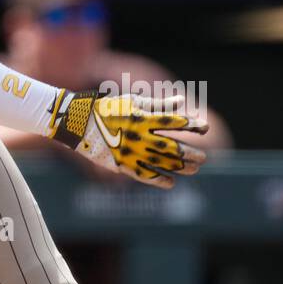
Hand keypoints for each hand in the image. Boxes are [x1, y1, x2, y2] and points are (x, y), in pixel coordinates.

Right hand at [46, 90, 208, 188]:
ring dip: (181, 168)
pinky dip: (160, 180)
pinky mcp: (121, 164)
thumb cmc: (107, 108)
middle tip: (203, 158)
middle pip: (172, 148)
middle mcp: (139, 136)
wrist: (77, 122)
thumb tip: (181, 102)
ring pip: (162, 164)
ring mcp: (131, 152)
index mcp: (142, 117)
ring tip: (193, 170)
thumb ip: (158, 104)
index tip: (205, 128)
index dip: (192, 125)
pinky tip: (171, 183)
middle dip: (191, 154)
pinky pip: (145, 175)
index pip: (174, 122)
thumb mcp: (132, 100)